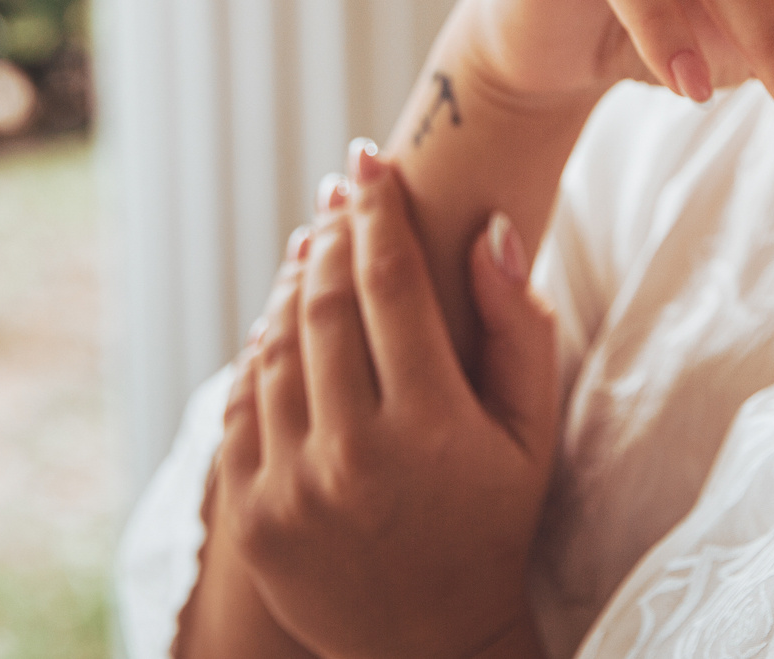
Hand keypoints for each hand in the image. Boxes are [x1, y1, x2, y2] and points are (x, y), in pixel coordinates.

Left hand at [218, 145, 557, 658]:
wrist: (431, 645)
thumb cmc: (494, 521)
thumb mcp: (531, 431)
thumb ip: (519, 328)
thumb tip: (491, 229)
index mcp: (432, 428)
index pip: (391, 286)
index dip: (378, 213)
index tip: (372, 162)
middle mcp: (354, 456)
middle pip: (324, 307)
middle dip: (332, 236)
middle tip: (342, 193)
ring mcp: (292, 489)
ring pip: (275, 350)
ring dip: (291, 288)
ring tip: (313, 247)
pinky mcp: (251, 515)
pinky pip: (241, 405)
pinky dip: (259, 354)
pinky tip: (283, 323)